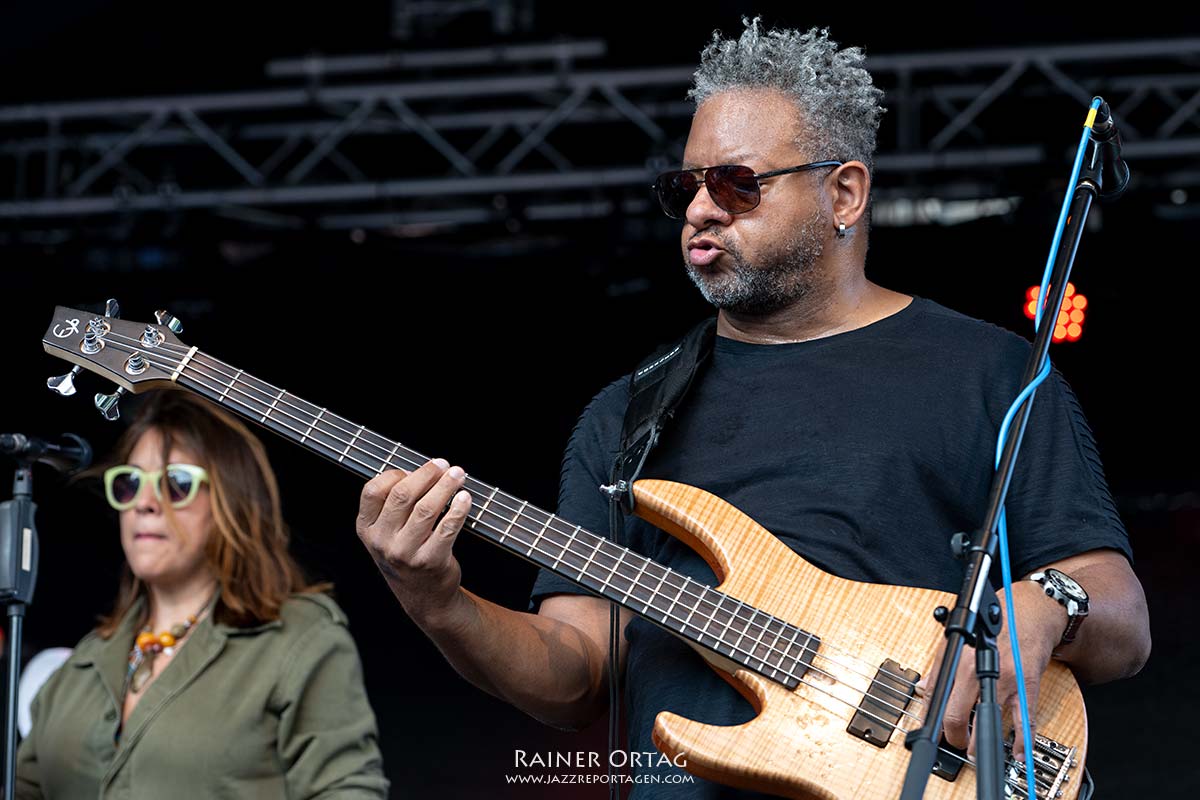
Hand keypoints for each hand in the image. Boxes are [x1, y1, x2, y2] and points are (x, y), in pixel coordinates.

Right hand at [355, 458, 473, 629]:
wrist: (423, 598)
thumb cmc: (407, 556)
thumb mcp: (386, 534)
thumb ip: (393, 505)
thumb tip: (420, 471)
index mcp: (367, 529)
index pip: (373, 490)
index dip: (396, 473)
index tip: (415, 469)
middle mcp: (382, 541)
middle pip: (402, 495)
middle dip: (426, 474)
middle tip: (444, 465)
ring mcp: (405, 553)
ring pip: (426, 508)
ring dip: (446, 486)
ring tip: (458, 475)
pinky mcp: (430, 560)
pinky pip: (447, 528)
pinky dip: (458, 509)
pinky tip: (465, 498)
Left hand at [927, 580, 1064, 761]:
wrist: (1031, 612)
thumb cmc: (996, 620)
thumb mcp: (959, 635)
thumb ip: (941, 665)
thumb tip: (924, 688)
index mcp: (959, 657)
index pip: (936, 695)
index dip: (930, 717)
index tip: (930, 729)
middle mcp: (979, 670)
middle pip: (957, 713)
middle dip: (953, 735)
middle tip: (953, 741)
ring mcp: (1005, 680)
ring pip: (986, 720)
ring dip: (979, 742)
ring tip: (974, 752)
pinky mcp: (1027, 687)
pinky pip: (1024, 720)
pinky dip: (1020, 740)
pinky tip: (1016, 752)